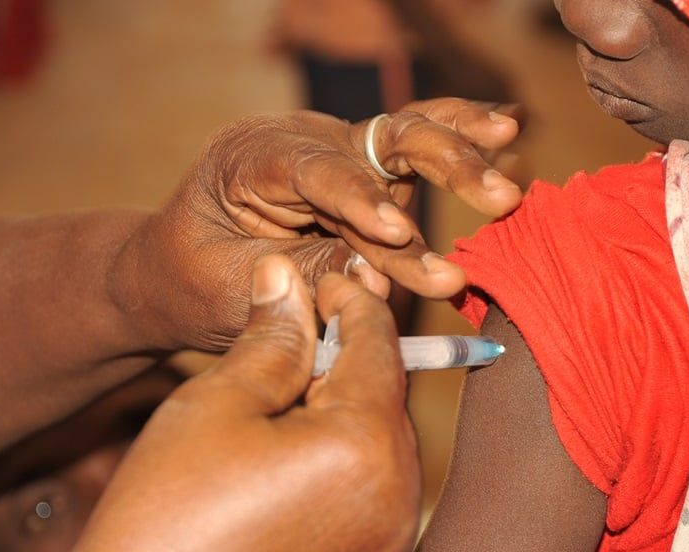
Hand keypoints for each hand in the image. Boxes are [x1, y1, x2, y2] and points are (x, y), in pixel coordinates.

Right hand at [0, 256, 418, 551]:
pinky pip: (372, 496)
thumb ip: (271, 338)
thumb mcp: (215, 404)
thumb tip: (290, 279)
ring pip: (380, 447)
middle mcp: (399, 499)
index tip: (324, 279)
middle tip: (297, 334)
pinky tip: (289, 460)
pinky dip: (343, 465)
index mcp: (366, 447)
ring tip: (284, 401)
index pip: (378, 345)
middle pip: (385, 397)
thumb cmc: (164, 519)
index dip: (352, 302)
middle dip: (347, 358)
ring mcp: (390, 547)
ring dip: (344, 412)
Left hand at [113, 98, 522, 351]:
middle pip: (376, 138)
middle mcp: (301, 142)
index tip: (397, 234)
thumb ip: (306, 280)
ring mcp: (337, 152)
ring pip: (407, 134)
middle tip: (496, 196)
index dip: (358, 202)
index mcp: (249, 158)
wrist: (175, 270)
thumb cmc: (193, 280)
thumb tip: (378, 283)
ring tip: (513, 141)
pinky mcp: (365, 173)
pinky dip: (457, 135)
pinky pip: (412, 148)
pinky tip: (504, 124)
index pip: (313, 172)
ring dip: (461, 149)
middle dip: (440, 164)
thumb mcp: (233, 291)